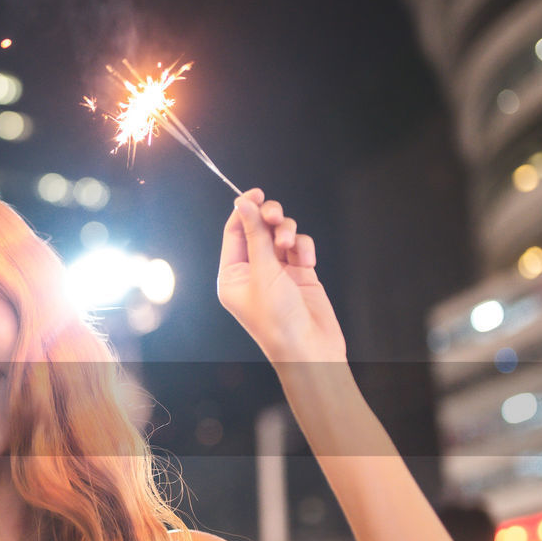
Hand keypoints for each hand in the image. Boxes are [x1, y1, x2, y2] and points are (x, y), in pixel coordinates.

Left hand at [217, 188, 345, 363]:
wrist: (309, 348)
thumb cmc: (278, 320)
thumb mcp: (263, 273)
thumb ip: (255, 235)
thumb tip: (243, 203)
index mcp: (232, 275)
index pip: (233, 233)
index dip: (244, 209)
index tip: (256, 192)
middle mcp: (252, 272)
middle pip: (258, 229)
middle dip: (269, 219)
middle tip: (276, 217)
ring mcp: (277, 272)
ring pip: (281, 235)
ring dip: (287, 233)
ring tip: (290, 245)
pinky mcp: (300, 274)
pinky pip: (300, 247)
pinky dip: (304, 248)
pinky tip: (306, 261)